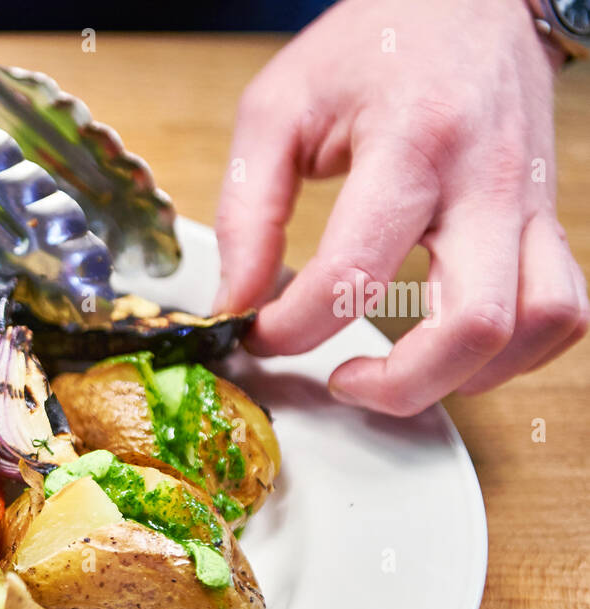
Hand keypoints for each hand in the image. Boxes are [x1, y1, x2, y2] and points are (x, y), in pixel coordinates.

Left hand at [214, 0, 587, 415]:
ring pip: (535, 325)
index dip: (292, 328)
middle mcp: (483, 180)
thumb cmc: (371, 43)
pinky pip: (563, 311)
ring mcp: (526, 203)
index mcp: (410, 144)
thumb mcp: (278, 108)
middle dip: (399, 383)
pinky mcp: (544, 218)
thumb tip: (234, 301)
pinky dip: (514, 353)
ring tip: (397, 372)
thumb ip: (247, 211)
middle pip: (473, 323)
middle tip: (339, 379)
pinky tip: (451, 352)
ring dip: (463, 376)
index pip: (353, 272)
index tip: (258, 332)